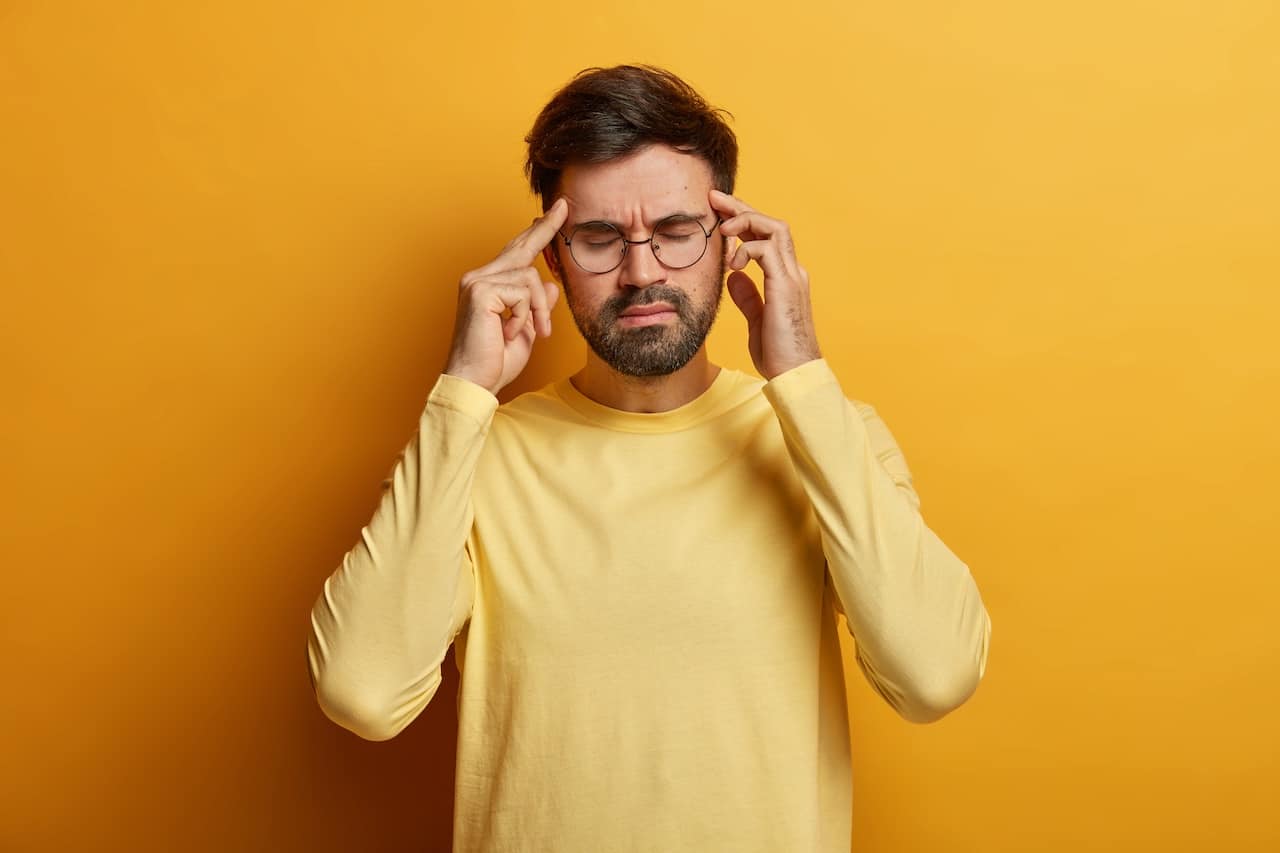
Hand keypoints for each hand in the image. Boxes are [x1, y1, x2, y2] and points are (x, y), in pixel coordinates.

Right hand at [443, 198, 567, 394]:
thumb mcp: (526, 330)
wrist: (474, 382)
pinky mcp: (480, 291)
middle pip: (521, 247)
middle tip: (564, 206)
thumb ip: (536, 305)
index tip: (554, 213)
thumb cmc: (495, 362)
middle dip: (545, 228)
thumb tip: (551, 284)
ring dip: (539, 309)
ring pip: (530, 277)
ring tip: (535, 332)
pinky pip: (523, 294)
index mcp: (487, 285)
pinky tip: (509, 333)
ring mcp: (477, 282)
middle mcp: (478, 278)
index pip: (516, 252)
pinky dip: (525, 317)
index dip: (537, 233)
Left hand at [710, 189, 821, 379]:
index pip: (766, 236)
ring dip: (746, 221)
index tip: (719, 211)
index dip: (744, 219)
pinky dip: (746, 248)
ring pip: (774, 228)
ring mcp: (792, 277)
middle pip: (770, 223)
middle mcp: (792, 271)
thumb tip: (733, 277)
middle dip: (741, 208)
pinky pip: (767, 249)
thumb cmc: (778, 354)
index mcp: (785, 278)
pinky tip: (732, 262)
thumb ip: (747, 296)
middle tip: (715, 199)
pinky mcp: (785, 286)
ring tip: (724, 229)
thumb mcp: (756, 320)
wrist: (795, 375)